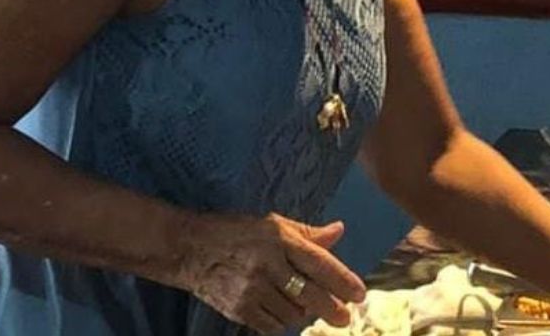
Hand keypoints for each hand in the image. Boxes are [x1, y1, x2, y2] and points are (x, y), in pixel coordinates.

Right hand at [178, 212, 365, 333]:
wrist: (189, 248)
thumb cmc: (235, 232)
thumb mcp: (271, 224)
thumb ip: (306, 233)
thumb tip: (339, 231)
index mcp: (278, 239)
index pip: (319, 263)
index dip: (343, 281)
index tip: (359, 294)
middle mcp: (267, 264)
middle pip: (311, 295)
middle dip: (333, 309)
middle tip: (344, 317)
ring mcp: (252, 289)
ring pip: (293, 313)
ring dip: (303, 313)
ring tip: (302, 306)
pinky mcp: (239, 309)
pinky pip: (272, 326)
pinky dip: (281, 322)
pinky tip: (281, 313)